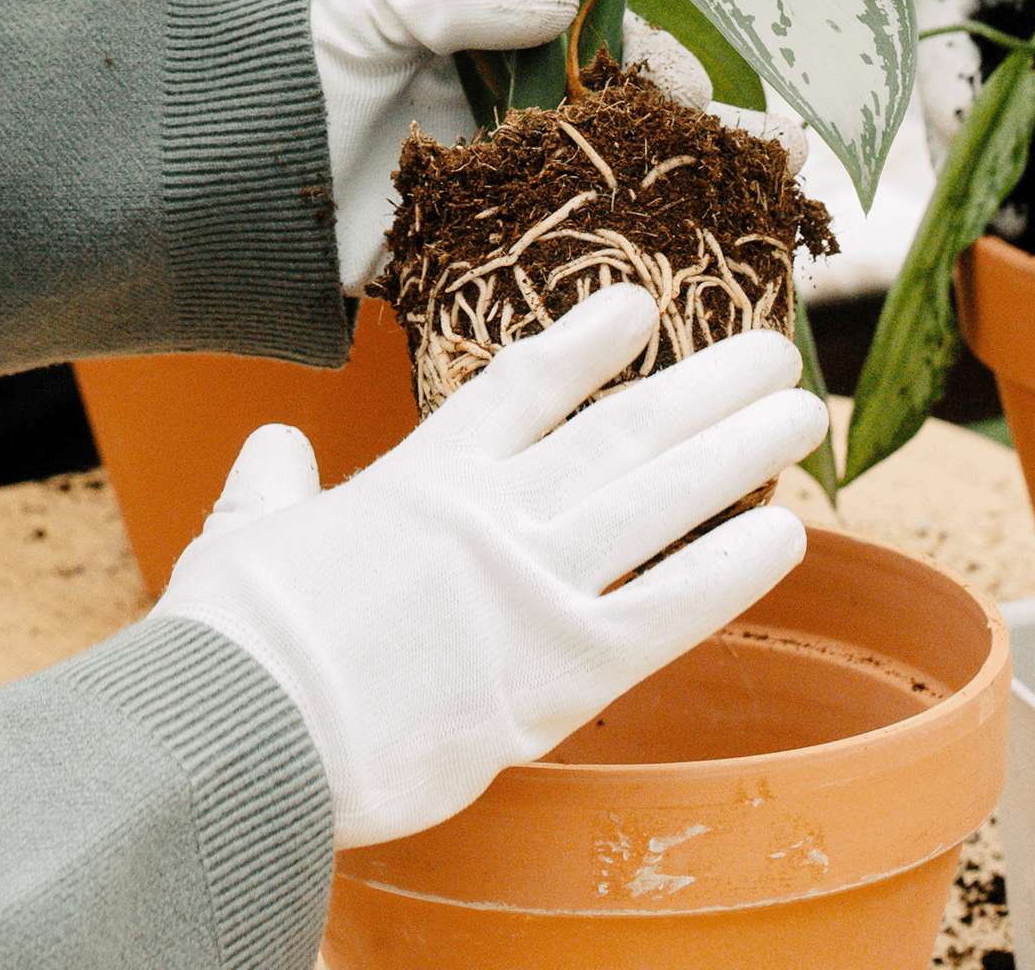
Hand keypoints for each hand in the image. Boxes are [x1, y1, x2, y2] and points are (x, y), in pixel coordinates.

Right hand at [146, 284, 826, 847]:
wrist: (243, 731)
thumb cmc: (232, 643)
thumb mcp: (238, 540)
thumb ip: (268, 486)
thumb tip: (270, 445)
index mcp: (424, 477)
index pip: (525, 385)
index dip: (590, 339)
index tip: (641, 304)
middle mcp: (498, 514)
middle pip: (625, 429)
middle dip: (706, 384)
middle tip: (773, 349)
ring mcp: (538, 585)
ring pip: (662, 497)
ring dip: (740, 449)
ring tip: (802, 411)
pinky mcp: (564, 669)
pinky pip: (670, 608)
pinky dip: (732, 570)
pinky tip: (787, 535)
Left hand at [311, 0, 807, 294]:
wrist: (210, 176)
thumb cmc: (286, 68)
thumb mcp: (372, 3)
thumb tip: (561, 0)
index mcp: (502, 62)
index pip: (610, 63)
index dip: (667, 76)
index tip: (701, 92)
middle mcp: (518, 136)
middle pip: (634, 141)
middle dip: (709, 147)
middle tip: (776, 155)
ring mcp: (505, 207)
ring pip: (617, 210)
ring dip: (691, 219)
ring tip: (763, 222)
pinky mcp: (480, 270)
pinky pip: (560, 276)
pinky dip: (620, 287)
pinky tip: (682, 298)